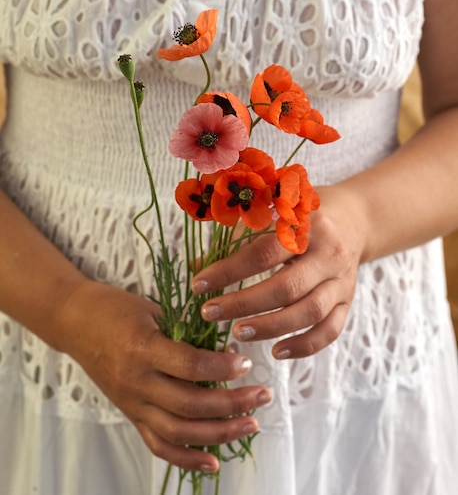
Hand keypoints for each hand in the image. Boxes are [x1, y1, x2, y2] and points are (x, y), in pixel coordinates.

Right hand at [58, 280, 271, 472]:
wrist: (76, 323)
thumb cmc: (117, 309)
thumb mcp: (152, 309)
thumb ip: (185, 330)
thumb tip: (227, 345)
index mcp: (142, 348)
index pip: (190, 366)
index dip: (223, 368)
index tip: (246, 362)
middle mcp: (136, 381)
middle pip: (190, 405)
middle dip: (232, 404)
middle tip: (262, 396)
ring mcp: (131, 403)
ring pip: (179, 432)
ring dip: (219, 433)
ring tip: (251, 423)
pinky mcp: (130, 415)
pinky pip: (158, 445)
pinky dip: (187, 459)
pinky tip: (214, 461)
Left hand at [191, 185, 365, 358]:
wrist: (355, 218)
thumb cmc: (303, 214)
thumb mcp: (273, 213)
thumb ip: (237, 236)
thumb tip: (196, 265)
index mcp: (306, 226)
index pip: (263, 253)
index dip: (228, 271)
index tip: (199, 285)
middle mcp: (328, 254)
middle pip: (286, 287)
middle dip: (244, 304)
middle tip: (209, 313)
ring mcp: (341, 280)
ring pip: (309, 313)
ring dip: (270, 327)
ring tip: (237, 333)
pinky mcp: (347, 301)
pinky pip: (330, 330)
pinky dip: (304, 346)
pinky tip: (276, 352)